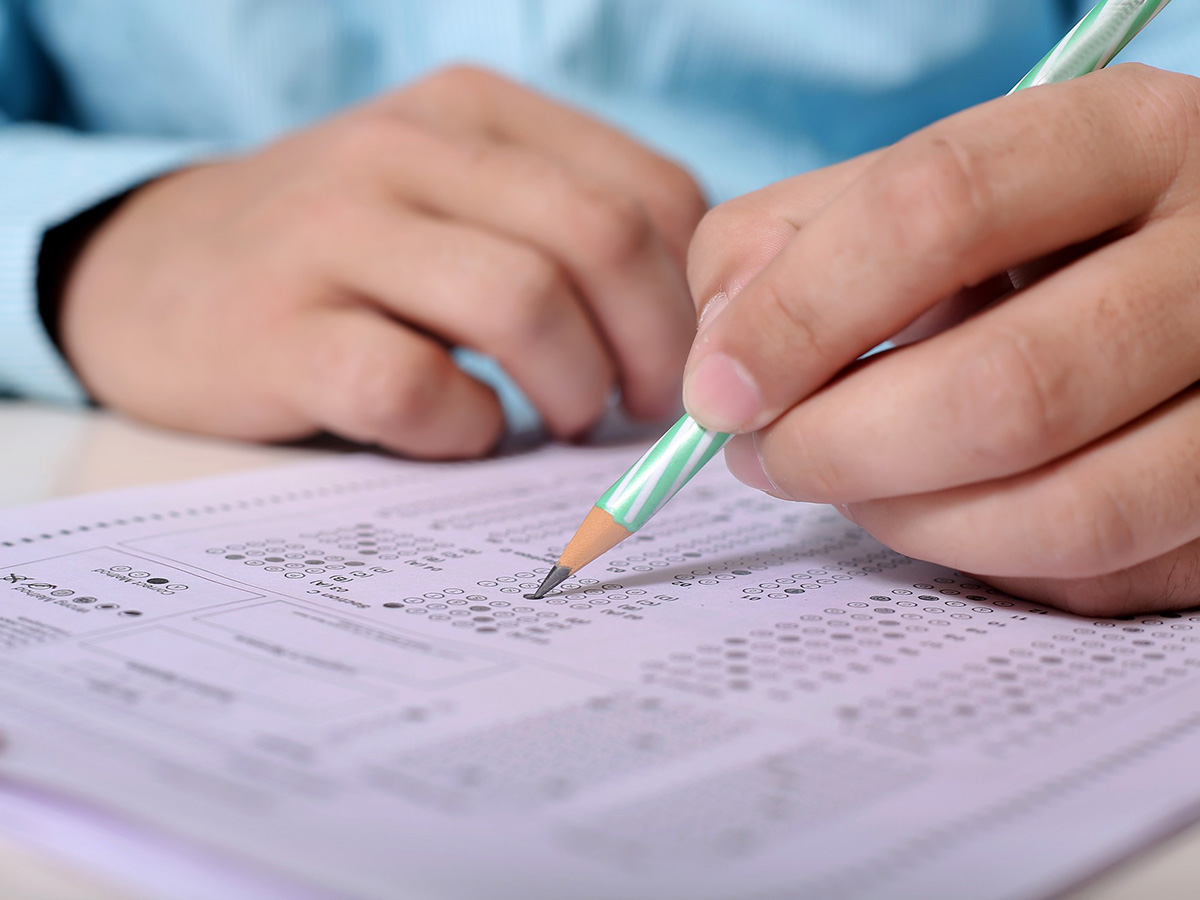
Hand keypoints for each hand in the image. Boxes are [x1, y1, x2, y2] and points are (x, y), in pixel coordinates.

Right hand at [59, 66, 704, 457]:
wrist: (153, 275)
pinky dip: (464, 429)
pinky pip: (415, 386)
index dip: (688, 297)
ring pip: (521, 304)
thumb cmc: (340, 255)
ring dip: (570, 388)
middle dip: (652, 350)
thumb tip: (687, 333)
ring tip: (555, 421)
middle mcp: (405, 150)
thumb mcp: (452, 200)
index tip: (678, 365)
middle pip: (601, 239)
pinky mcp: (278, 332)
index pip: (649, 191)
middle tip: (633, 410)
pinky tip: (458, 430)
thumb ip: (560, 232)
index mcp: (472, 113)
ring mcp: (331, 234)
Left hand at [683, 64, 1199, 615]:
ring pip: (1067, 510)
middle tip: (764, 458)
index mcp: (1120, 138)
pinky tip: (945, 510)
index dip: (802, 312)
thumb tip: (722, 351)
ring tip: (844, 488)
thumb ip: (796, 236)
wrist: (1183, 280)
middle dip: (841, 447)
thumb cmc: (1026, 241)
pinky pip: (1101, 575)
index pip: (940, 207)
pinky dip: (988, 559)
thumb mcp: (921, 194)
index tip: (718, 392)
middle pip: (1006, 388)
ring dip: (908, 521)